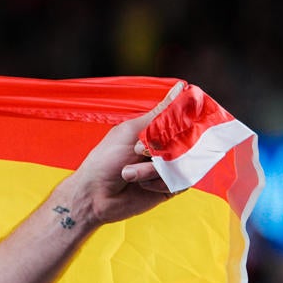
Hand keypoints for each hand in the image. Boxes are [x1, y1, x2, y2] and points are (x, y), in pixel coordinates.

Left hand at [57, 83, 183, 229]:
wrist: (94, 195)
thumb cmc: (106, 160)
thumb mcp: (132, 131)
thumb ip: (160, 113)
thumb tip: (180, 87)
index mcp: (157, 131)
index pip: (185, 121)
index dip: (184, 123)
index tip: (178, 125)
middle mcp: (166, 148)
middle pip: (187, 142)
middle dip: (160, 148)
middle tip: (137, 152)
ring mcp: (169, 167)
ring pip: (182, 163)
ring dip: (152, 169)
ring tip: (129, 173)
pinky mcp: (170, 186)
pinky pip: (179, 180)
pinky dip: (157, 182)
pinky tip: (141, 185)